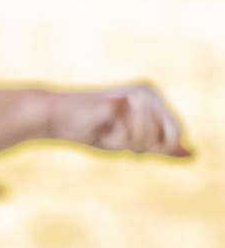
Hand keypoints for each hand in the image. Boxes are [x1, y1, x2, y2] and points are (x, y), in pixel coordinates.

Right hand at [50, 84, 190, 156]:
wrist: (54, 118)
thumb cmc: (90, 130)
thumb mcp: (131, 141)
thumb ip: (162, 147)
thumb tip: (194, 155)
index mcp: (155, 99)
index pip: (175, 135)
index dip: (152, 148)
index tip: (124, 138)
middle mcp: (150, 92)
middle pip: (168, 138)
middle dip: (142, 146)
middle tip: (115, 136)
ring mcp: (137, 95)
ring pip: (148, 139)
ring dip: (124, 145)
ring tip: (104, 131)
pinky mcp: (123, 101)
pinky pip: (129, 136)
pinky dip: (112, 140)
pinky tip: (98, 127)